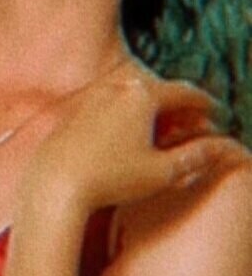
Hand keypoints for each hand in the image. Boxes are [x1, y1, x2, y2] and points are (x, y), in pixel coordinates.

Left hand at [16, 61, 249, 217]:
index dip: (203, 104)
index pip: (184, 93)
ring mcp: (91, 99)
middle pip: (157, 92)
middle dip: (178, 108)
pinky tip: (128, 141)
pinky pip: (108, 108)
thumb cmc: (111, 179)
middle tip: (193, 126)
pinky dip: (125, 117)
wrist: (55, 186)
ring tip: (162, 135)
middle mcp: (116, 89)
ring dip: (151, 112)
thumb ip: (195, 156)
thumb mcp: (162, 173)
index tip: (214, 113)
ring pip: (131, 98)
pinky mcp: (73, 114)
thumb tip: (219, 147)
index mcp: (143, 96)